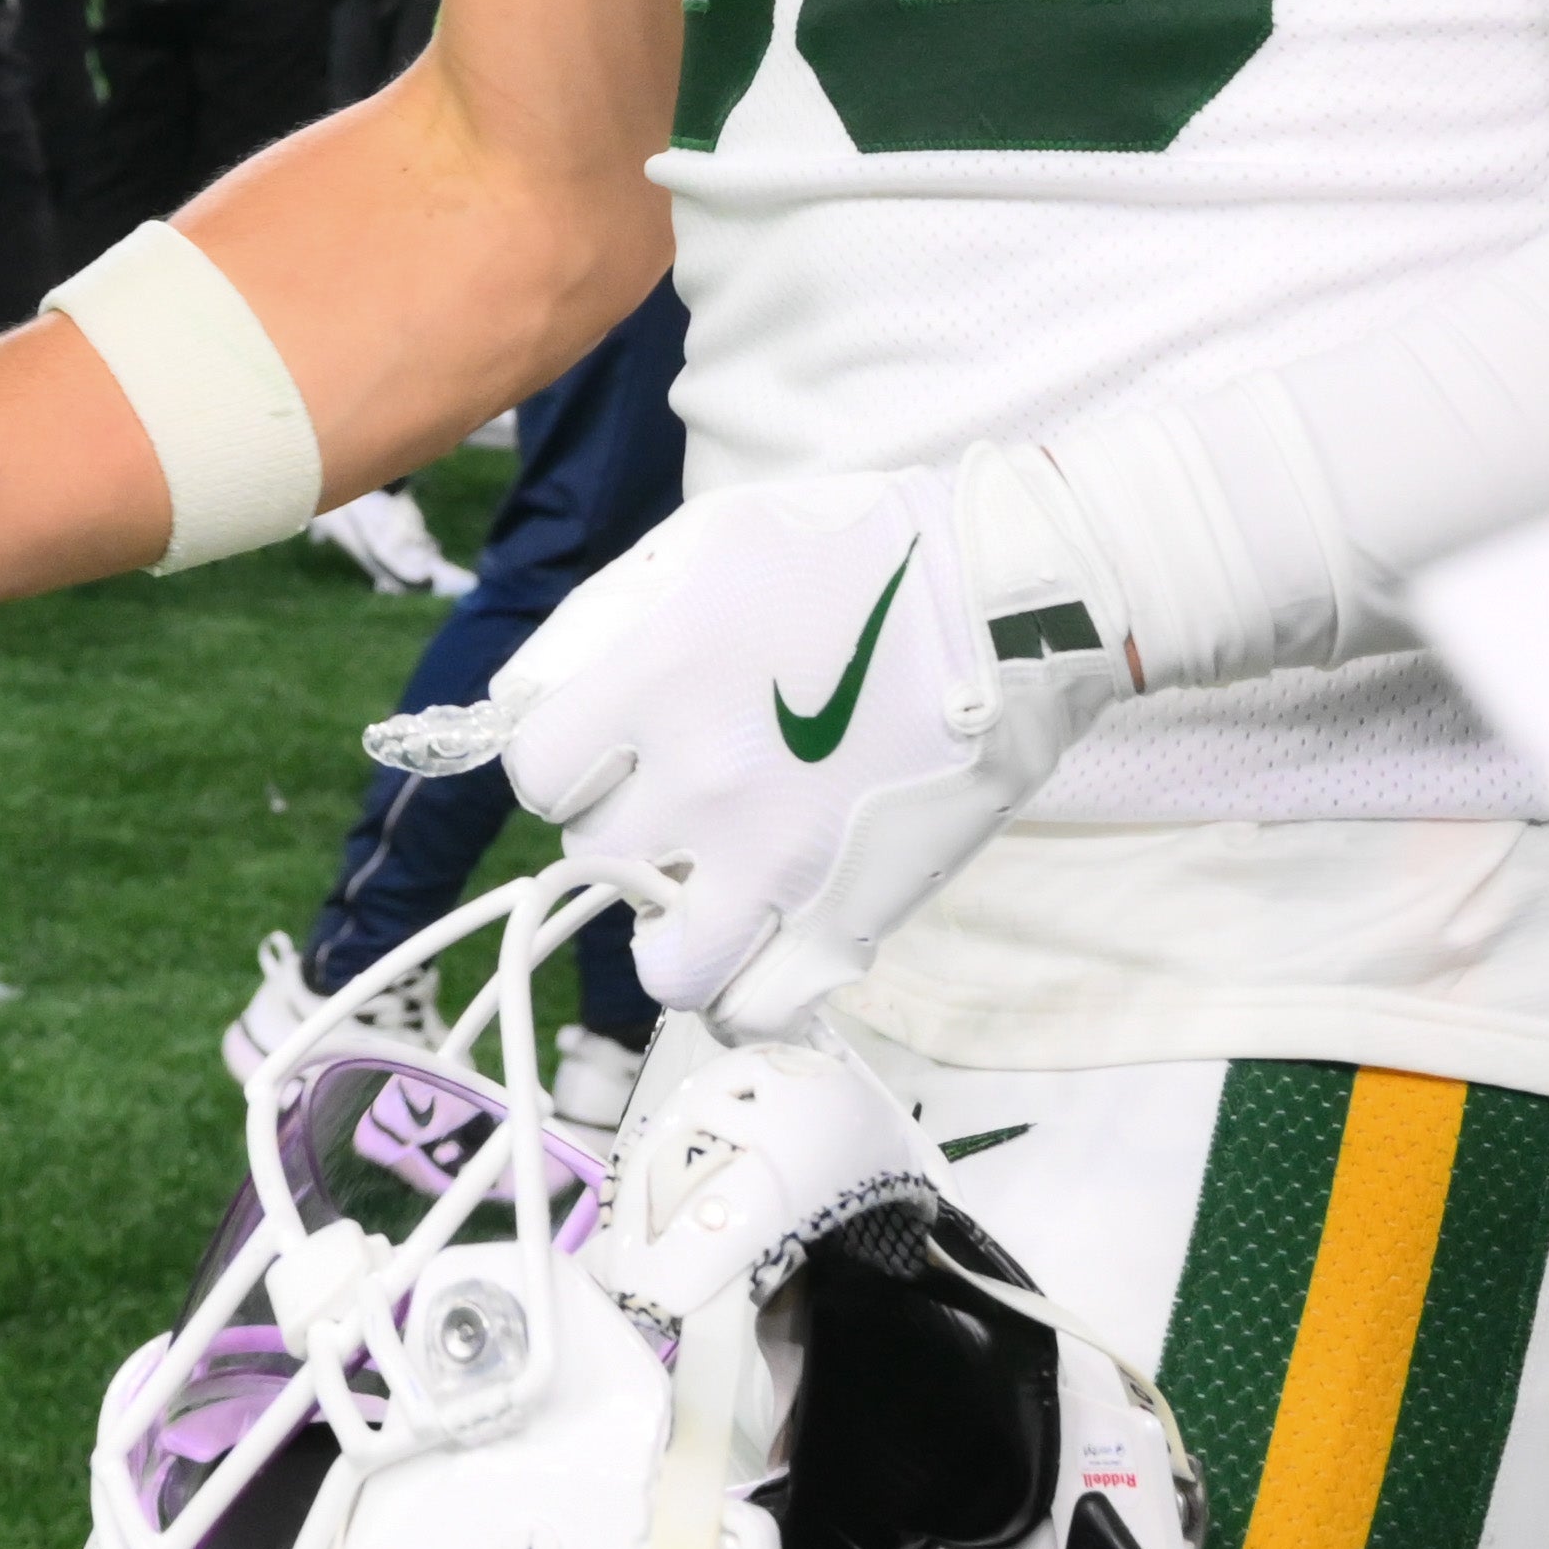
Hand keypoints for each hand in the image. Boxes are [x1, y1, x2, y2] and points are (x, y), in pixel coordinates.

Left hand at [367, 448, 1129, 1040]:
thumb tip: (534, 696)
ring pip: (664, 963)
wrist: (1015, 597)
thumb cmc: (865, 552)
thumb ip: (612, 618)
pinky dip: (744, 996)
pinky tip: (755, 949)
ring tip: (708, 892)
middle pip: (600, 855)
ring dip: (674, 932)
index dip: (568, 766)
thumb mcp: (712, 540)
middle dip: (631, 829)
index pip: (539, 772)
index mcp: (661, 677)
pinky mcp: (849, 913)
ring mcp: (779, 858)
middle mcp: (706, 778)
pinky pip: (755, 1008)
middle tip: (684, 801)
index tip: (605, 755)